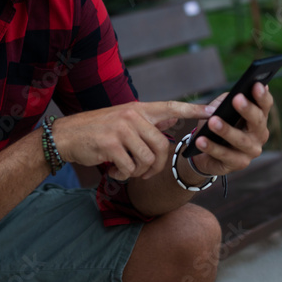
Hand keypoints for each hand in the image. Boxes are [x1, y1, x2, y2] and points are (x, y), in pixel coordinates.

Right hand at [53, 101, 211, 180]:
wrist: (67, 136)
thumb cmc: (98, 130)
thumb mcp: (125, 118)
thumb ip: (151, 119)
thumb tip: (177, 115)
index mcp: (138, 109)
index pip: (172, 106)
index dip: (194, 109)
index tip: (214, 111)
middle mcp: (132, 116)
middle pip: (161, 146)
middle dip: (156, 166)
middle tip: (144, 172)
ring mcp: (121, 130)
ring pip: (146, 160)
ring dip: (137, 172)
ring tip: (125, 168)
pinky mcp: (111, 146)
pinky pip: (129, 168)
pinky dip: (123, 174)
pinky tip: (113, 170)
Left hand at [187, 82, 272, 176]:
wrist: (205, 151)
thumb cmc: (216, 124)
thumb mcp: (219, 109)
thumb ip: (225, 101)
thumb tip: (231, 95)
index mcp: (258, 117)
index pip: (265, 105)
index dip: (262, 95)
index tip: (256, 84)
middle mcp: (259, 134)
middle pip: (257, 121)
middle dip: (247, 109)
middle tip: (237, 98)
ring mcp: (251, 150)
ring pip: (240, 140)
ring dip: (226, 130)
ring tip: (213, 121)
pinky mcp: (239, 164)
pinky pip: (225, 155)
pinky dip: (211, 147)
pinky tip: (200, 140)